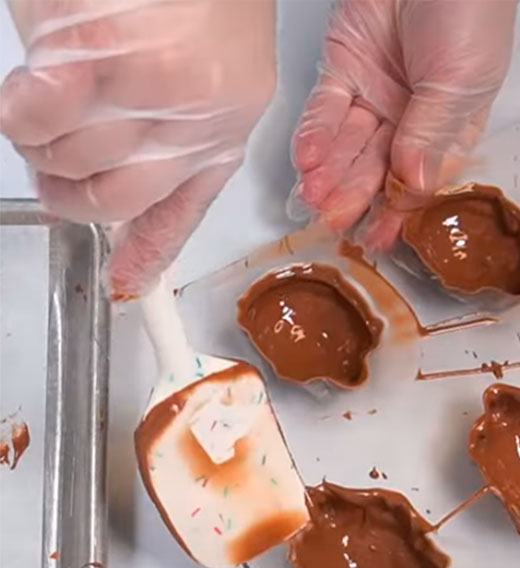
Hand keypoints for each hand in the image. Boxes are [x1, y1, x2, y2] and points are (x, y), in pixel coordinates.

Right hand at [1, 0, 276, 297]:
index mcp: (225, 132)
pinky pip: (38, 118)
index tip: (128, 285)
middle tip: (51, 154)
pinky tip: (31, 87)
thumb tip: (126, 221)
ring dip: (40, 142)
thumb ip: (174, 150)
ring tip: (45, 100)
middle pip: (108, 199)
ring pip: (68, 161)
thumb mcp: (213, 80)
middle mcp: (198, 125)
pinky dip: (22, 111)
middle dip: (67, 183)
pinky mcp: (105, 57)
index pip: (181, 216)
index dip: (148, 256)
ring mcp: (155, 95)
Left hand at [289, 0, 516, 250]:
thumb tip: (414, 189)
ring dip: (330, 173)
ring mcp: (374, 94)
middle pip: (377, 168)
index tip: (377, 238)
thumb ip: (431, 135)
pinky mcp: (342, 68)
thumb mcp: (461, 82)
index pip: (418, 179)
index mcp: (448, 128)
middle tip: (335, 222)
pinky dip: (314, 135)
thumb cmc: (470, 10)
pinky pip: (324, 109)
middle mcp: (409, 118)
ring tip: (314, 197)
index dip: (397, 210)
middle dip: (355, 197)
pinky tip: (307, 160)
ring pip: (347, 145)